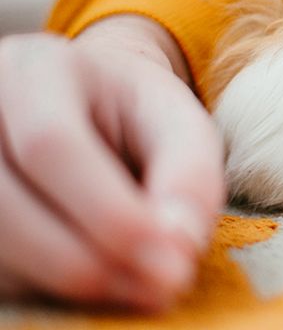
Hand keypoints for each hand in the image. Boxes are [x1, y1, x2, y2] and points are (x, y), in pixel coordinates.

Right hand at [0, 15, 224, 309]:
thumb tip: (178, 246)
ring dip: (66, 281)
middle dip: (87, 260)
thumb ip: (189, 173)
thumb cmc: (133, 115)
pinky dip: (43, 285)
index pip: (51, 143)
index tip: (172, 258)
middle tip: (159, 286)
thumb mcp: (177, 120)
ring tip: (137, 284)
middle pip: (5, 204)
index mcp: (35, 71)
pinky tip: (97, 275)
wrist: (84, 107)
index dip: (109, 211)